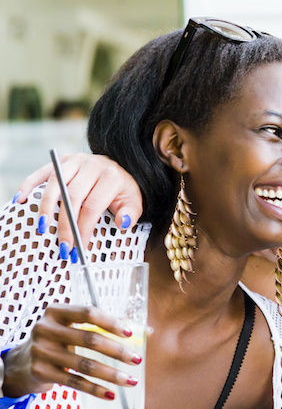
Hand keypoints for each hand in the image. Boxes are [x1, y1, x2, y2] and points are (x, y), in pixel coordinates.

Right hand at [2, 305, 141, 400]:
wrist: (23, 362)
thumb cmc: (62, 340)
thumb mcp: (75, 328)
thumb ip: (108, 326)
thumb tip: (148, 331)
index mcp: (56, 311)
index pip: (88, 313)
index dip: (111, 322)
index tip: (130, 333)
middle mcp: (45, 329)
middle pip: (89, 339)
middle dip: (117, 351)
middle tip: (138, 360)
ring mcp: (41, 351)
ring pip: (84, 364)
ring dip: (111, 374)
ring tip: (132, 381)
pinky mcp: (41, 372)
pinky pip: (74, 382)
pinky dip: (95, 389)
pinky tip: (111, 395)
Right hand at [16, 153, 142, 248]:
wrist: (118, 169)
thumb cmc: (122, 190)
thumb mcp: (134, 202)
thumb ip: (130, 214)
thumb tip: (122, 222)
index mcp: (111, 177)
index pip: (92, 206)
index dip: (83, 228)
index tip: (78, 247)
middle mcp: (91, 165)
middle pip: (73, 197)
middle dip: (65, 224)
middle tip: (63, 246)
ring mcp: (74, 161)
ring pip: (55, 184)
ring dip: (45, 208)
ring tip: (42, 228)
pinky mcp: (61, 160)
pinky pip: (41, 172)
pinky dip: (29, 185)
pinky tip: (20, 199)